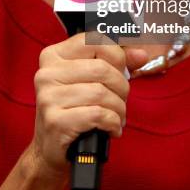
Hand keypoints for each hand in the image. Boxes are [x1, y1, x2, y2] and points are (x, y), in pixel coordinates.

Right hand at [30, 32, 147, 176]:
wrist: (50, 148)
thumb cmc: (74, 110)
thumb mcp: (92, 81)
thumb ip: (117, 63)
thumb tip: (141, 54)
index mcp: (54, 55)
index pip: (94, 40)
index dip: (117, 56)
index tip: (122, 71)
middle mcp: (47, 73)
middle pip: (101, 69)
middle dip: (121, 87)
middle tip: (121, 100)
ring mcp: (48, 97)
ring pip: (101, 93)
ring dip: (118, 108)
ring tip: (116, 117)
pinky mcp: (55, 120)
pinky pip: (97, 114)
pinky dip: (112, 122)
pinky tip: (111, 128)